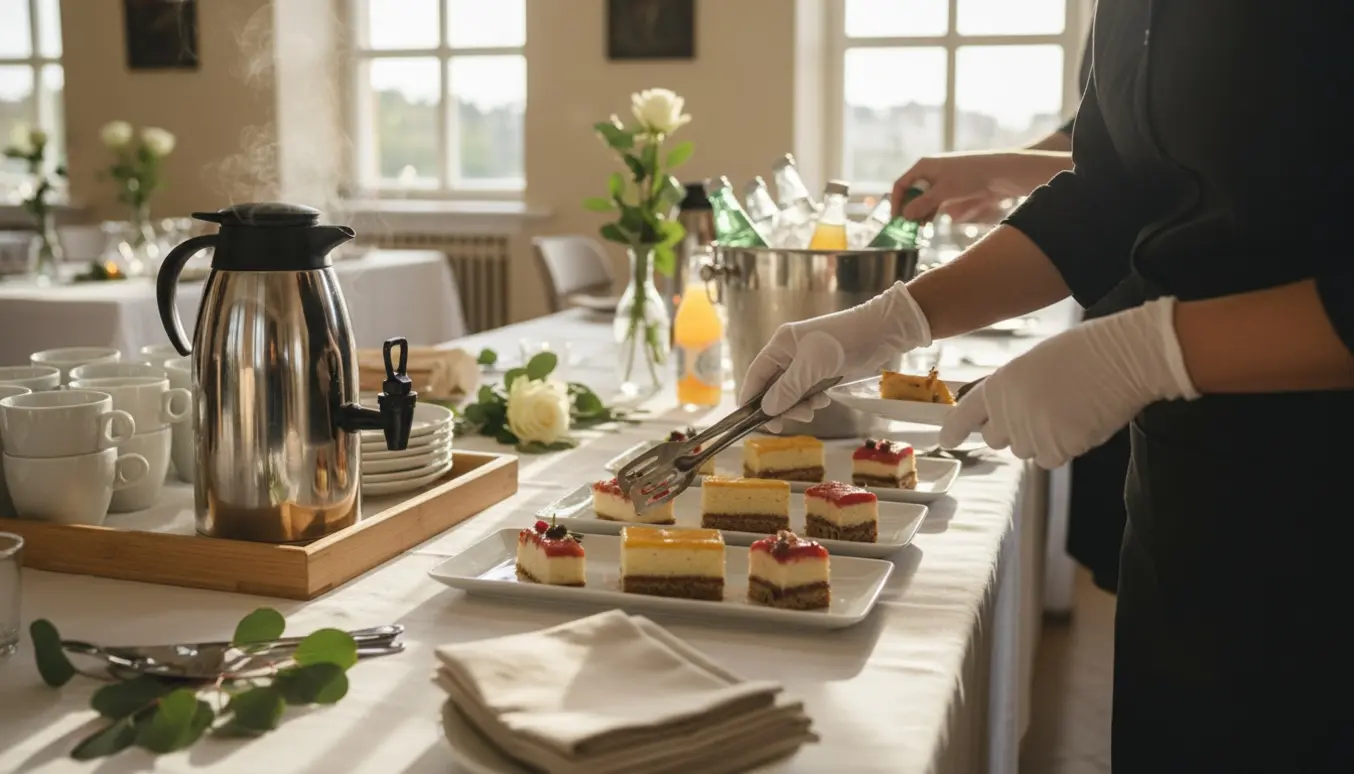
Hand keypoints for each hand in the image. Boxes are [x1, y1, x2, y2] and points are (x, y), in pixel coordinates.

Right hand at [740, 282, 931, 431]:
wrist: (879, 332)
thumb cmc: (842, 342)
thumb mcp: (812, 366)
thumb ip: (788, 388)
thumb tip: (766, 409)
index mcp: (780, 345)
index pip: (756, 375)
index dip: (751, 398)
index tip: (749, 421)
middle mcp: (789, 354)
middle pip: (772, 387)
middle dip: (780, 406)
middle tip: (793, 420)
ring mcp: (805, 363)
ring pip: (790, 393)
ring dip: (798, 406)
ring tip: (812, 411)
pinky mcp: (821, 371)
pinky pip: (807, 392)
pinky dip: (812, 400)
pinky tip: (824, 400)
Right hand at [892, 151, 1065, 222]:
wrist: (998, 173)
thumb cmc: (969, 177)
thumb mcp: (943, 192)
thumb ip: (922, 204)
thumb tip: (905, 215)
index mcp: (923, 166)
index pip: (901, 185)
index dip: (896, 202)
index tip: (896, 219)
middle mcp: (929, 171)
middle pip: (911, 192)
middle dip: (908, 209)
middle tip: (908, 226)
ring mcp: (940, 179)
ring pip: (922, 198)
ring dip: (920, 213)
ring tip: (921, 226)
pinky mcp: (950, 187)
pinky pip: (934, 200)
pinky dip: (930, 211)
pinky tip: (930, 221)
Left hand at [938, 298, 1199, 467]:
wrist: (1123, 356)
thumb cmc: (1086, 352)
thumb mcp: (1035, 364)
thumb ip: (1014, 391)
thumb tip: (1009, 416)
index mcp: (1000, 383)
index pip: (966, 413)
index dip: (954, 429)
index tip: (947, 441)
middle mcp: (1008, 410)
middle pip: (997, 439)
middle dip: (1014, 431)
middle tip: (1043, 411)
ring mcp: (1032, 430)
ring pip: (1026, 450)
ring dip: (1042, 438)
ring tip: (1069, 409)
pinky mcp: (1058, 446)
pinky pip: (1051, 459)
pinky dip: (1064, 448)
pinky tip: (1080, 422)